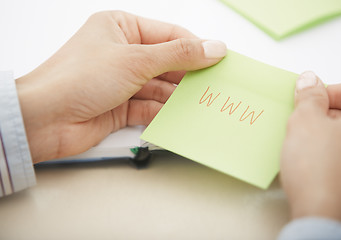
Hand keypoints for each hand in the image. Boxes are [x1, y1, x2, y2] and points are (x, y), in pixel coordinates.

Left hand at [16, 11, 226, 162]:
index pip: (169, 35)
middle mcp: (123, 54)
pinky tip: (180, 117)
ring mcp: (122, 82)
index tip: (219, 59)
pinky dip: (164, 113)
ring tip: (202, 103)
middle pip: (167, 63)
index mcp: (122, 28)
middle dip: (188, 75)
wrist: (45, 120)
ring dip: (178, 97)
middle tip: (215, 85)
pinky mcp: (120, 107)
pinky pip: (150, 108)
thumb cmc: (77, 78)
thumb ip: (178, 55)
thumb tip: (212, 47)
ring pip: (160, 88)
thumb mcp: (135, 59)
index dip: (196, 47)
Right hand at [281, 71, 340, 227]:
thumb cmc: (319, 172)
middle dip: (323, 113)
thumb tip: (309, 81)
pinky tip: (311, 159)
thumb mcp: (305, 122)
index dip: (327, 91)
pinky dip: (328, 150)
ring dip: (323, 132)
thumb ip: (308, 97)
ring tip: (303, 142)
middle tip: (302, 121)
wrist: (322, 215)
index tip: (309, 101)